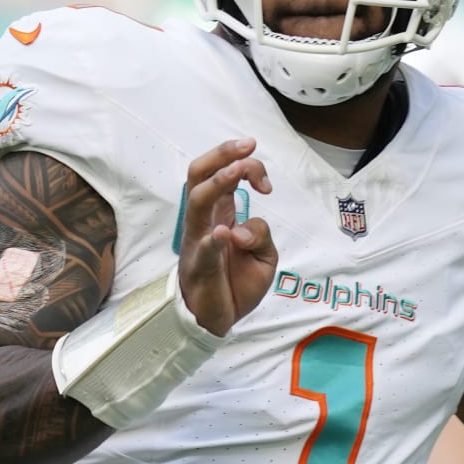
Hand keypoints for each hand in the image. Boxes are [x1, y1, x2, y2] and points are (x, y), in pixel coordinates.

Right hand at [178, 138, 277, 335]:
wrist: (221, 319)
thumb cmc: (237, 282)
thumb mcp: (265, 255)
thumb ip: (262, 233)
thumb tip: (244, 228)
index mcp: (220, 213)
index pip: (224, 173)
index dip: (247, 166)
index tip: (267, 184)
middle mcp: (204, 220)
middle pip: (199, 174)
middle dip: (222, 154)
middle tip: (248, 144)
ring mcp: (198, 241)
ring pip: (196, 201)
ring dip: (218, 183)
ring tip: (237, 172)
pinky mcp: (199, 267)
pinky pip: (203, 249)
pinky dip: (213, 240)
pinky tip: (224, 233)